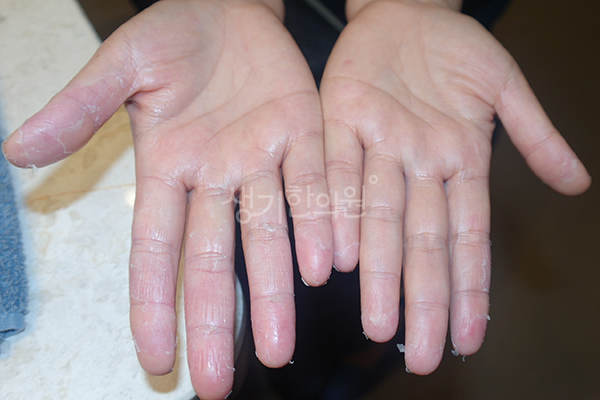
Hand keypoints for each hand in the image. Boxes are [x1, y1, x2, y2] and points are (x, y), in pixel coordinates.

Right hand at [3, 0, 332, 397]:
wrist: (232, 5)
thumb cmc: (175, 34)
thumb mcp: (124, 65)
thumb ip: (81, 108)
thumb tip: (16, 152)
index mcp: (169, 168)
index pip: (157, 248)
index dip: (155, 303)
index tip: (156, 359)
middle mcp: (217, 179)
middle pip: (214, 259)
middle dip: (214, 319)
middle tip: (219, 382)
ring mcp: (263, 162)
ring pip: (269, 236)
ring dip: (275, 290)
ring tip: (278, 347)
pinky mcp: (303, 138)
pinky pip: (312, 187)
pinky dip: (320, 225)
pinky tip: (329, 265)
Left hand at [321, 0, 589, 374]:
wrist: (406, 7)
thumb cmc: (455, 51)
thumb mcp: (503, 86)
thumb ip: (534, 134)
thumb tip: (578, 182)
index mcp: (459, 161)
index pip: (467, 238)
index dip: (468, 289)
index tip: (468, 338)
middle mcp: (418, 166)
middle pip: (422, 242)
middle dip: (422, 300)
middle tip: (419, 356)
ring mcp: (380, 146)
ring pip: (380, 217)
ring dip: (380, 272)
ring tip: (379, 323)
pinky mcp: (340, 120)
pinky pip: (337, 170)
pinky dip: (335, 210)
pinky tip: (334, 256)